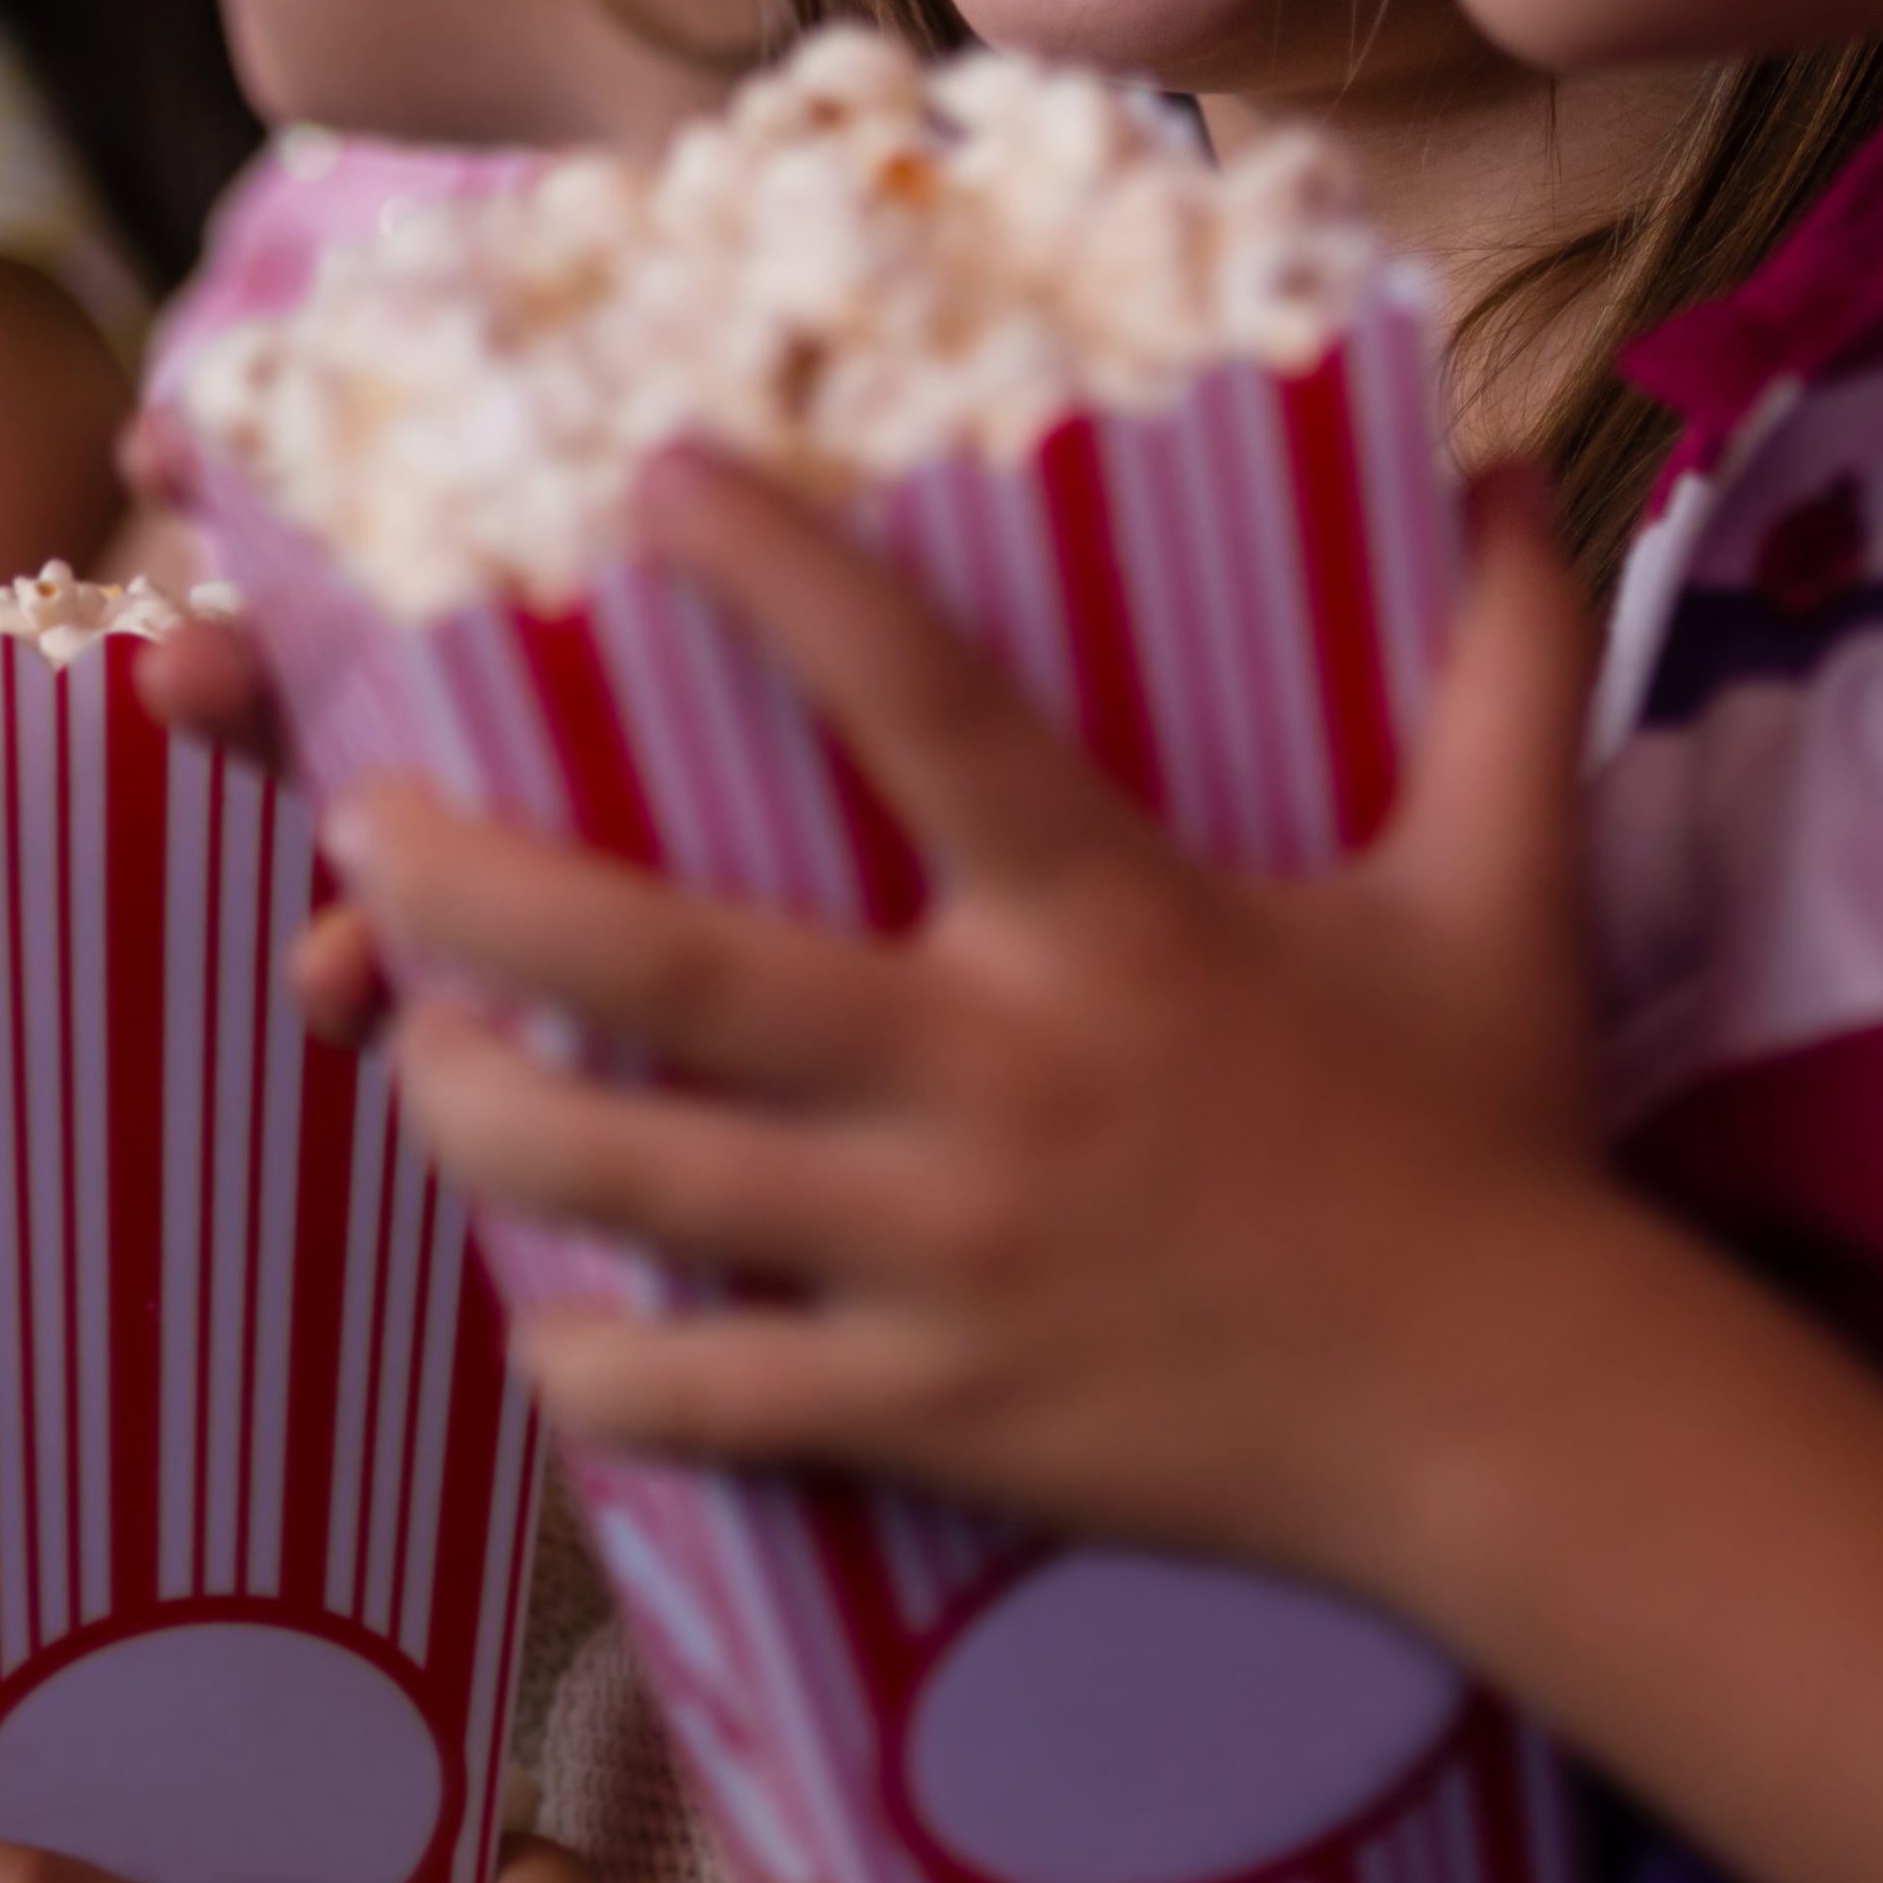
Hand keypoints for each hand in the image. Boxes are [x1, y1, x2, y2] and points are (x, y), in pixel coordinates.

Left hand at [327, 449, 1615, 1591]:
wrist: (1521, 1422)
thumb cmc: (1489, 1134)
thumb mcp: (1507, 876)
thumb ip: (1501, 662)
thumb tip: (1518, 460)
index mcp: (1108, 921)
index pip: (922, 708)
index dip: (780, 580)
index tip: (652, 476)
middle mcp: (995, 1078)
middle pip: (673, 970)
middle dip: (483, 891)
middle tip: (362, 820)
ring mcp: (944, 1257)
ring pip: (637, 1182)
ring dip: (479, 1105)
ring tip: (402, 1033)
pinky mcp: (930, 1409)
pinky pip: (703, 1398)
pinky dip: (588, 1364)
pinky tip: (531, 1309)